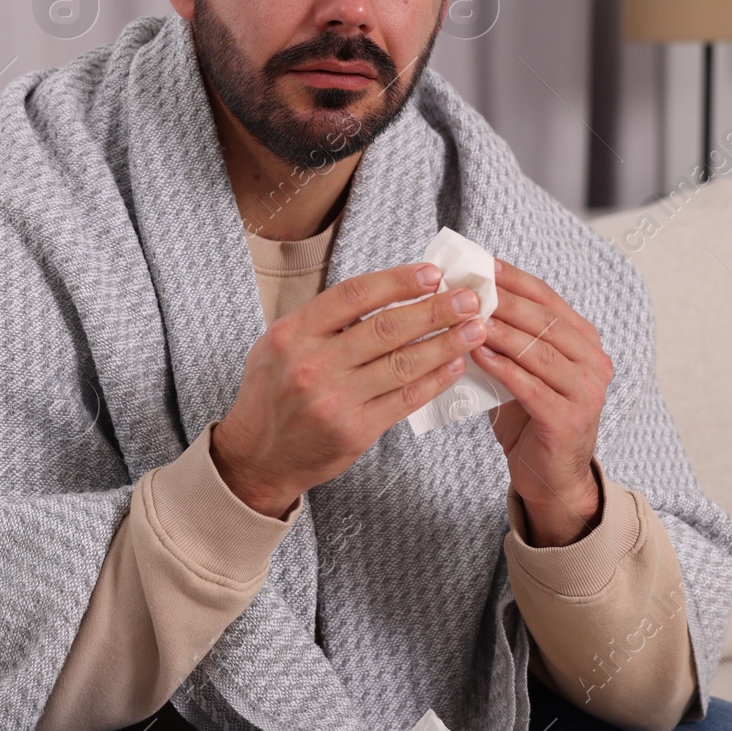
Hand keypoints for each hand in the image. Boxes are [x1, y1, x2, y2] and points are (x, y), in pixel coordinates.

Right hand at [211, 262, 488, 517]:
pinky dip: (435, 380)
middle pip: (386, 327)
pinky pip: (405, 399)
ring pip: (402, 364)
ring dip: (445, 343)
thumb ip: (324, 320)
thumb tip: (387, 292)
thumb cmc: (272, 393)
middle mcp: (313, 364)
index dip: (398, 281)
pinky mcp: (355, 430)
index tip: (433, 274)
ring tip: (475, 329)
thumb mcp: (280, 344)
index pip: (355, 295)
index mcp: (293, 333)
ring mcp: (335, 400)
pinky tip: (454, 365)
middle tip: (470, 298)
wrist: (257, 456)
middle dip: (435, 310)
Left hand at [472, 258, 613, 546]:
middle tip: (468, 289)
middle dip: (504, 301)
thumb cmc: (532, 418)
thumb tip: (469, 300)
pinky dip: (502, 368)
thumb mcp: (524, 371)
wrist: (551, 478)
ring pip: (538, 351)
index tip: (483, 264)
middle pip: (545, 321)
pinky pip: (530, 386)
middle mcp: (594, 363)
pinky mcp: (568, 420)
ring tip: (466, 318)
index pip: (549, 300)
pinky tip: (476, 355)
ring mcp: (587, 392)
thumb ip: (510, 340)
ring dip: (499, 332)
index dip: (516, 280)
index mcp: (586, 343)